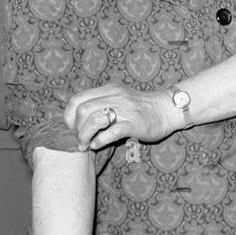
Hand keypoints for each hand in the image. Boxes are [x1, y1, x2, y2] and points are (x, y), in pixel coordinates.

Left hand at [64, 83, 178, 149]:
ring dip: (85, 136)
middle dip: (76, 128)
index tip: (72, 128)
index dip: (68, 116)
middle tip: (79, 139)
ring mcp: (125, 109)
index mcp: (109, 89)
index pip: (77, 99)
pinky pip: (110, 132)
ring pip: (94, 120)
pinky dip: (100, 140)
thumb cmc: (141, 108)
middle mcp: (116, 96)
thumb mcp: (119, 99)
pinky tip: (98, 144)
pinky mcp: (134, 123)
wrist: (167, 110)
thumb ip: (102, 104)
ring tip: (85, 145)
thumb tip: (78, 121)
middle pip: (83, 110)